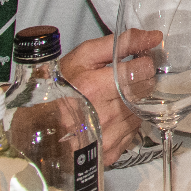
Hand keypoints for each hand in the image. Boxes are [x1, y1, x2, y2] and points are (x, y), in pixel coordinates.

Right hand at [60, 30, 156, 164]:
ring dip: (132, 103)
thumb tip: (154, 37)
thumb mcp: (82, 57)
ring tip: (110, 100)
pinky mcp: (111, 153)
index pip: (144, 70)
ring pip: (142, 112)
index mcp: (95, 87)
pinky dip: (125, 123)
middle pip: (146, 91)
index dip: (141, 63)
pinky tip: (108, 118)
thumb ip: (121, 43)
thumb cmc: (58, 89)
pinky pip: (133, 132)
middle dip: (138, 82)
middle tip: (121, 81)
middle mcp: (104, 115)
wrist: (36, 127)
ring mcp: (108, 137)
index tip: (133, 63)